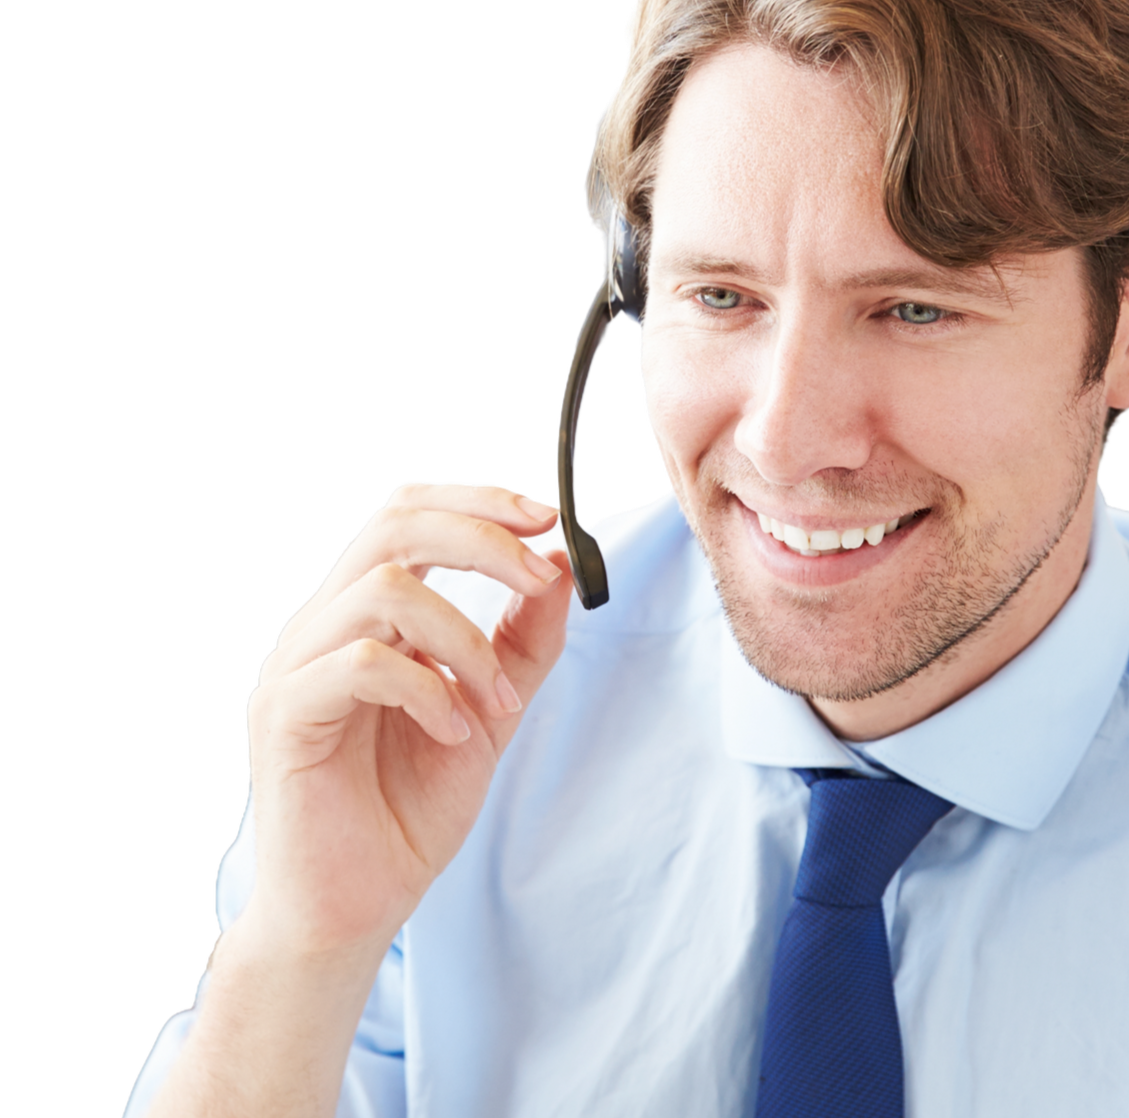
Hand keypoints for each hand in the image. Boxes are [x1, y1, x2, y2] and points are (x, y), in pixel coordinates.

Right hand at [240, 482, 575, 960]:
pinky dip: (427, 688)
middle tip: (540, 577)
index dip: (478, 504)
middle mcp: (324, 627)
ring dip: (465, 637)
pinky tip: (455, 734)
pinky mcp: (286, 716)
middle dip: (481, 538)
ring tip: (498, 703)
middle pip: (394, 527)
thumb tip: (562, 566)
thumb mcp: (492, 709)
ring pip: (382, 589)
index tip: (548, 519)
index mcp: (366, 614)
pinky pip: (360, 662)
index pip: (410, 517)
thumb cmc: (409, 808)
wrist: (356, 905)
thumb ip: (523, 640)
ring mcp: (297, 668)